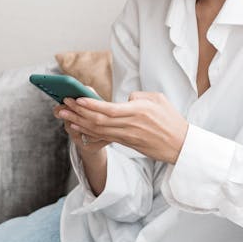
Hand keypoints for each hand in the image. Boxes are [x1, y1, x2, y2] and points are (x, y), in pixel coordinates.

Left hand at [58, 91, 188, 163]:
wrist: (179, 145)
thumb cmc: (171, 119)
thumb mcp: (158, 99)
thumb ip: (138, 96)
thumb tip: (124, 99)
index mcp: (138, 111)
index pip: (109, 109)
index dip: (92, 105)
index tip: (77, 99)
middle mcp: (130, 125)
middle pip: (99, 120)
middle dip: (78, 112)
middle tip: (63, 104)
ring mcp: (127, 136)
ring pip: (98, 130)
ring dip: (79, 122)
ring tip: (64, 114)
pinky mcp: (126, 143)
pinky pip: (103, 137)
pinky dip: (88, 131)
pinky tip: (77, 126)